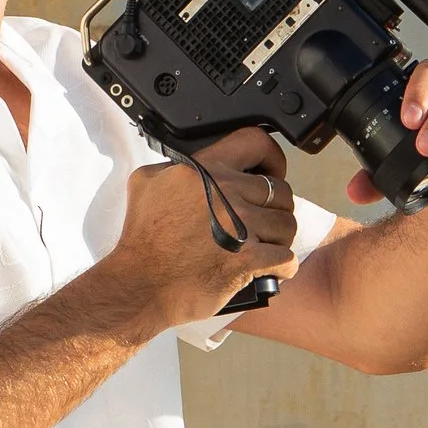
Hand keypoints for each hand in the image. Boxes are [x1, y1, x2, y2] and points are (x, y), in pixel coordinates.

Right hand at [92, 126, 297, 330]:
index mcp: (203, 170)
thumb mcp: (146, 184)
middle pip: (280, 190)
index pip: (255, 142)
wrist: (140, 286)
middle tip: (261, 223)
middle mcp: (225, 192)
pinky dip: (282, 267)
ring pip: (287, 224)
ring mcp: (240, 226)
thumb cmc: (142, 242)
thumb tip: (191, 166)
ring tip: (263, 247)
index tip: (270, 171)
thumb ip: (174, 167)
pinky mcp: (248, 260)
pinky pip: (286, 257)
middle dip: (275, 208)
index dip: (272, 158)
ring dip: (279, 238)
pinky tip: (269, 270)